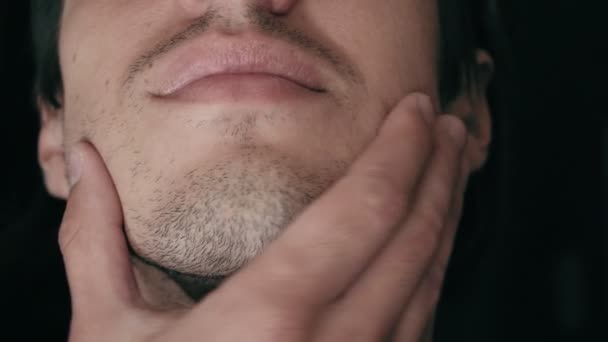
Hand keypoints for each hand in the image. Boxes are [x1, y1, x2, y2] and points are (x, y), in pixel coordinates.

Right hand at [59, 92, 468, 341]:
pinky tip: (426, 253)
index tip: (416, 110)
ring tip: (448, 175)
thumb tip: (85, 166)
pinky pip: (420, 328)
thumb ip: (96, 243)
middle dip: (439, 173)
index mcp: (271, 319)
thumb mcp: (108, 336)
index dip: (401, 150)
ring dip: (445, 221)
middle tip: (444, 128)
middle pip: (415, 240)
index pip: (365, 210)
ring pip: (431, 285)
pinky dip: (431, 277)